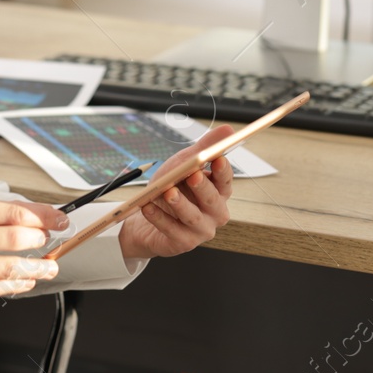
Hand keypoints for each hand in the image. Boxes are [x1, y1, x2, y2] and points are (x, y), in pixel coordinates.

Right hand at [0, 197, 68, 305]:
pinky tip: (26, 281)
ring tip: (50, 267)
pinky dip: (17, 285)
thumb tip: (32, 218)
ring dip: (38, 268)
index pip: (16, 212)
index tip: (60, 221)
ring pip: (11, 268)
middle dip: (42, 242)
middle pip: (18, 238)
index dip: (45, 217)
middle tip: (50, 243)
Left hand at [117, 124, 234, 260]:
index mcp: (218, 192)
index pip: (226, 181)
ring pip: (192, 218)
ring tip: (167, 192)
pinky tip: (148, 206)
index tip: (217, 158)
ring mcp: (200, 230)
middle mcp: (214, 213)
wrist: (145, 217)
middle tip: (193, 175)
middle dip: (202, 188)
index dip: (223, 171)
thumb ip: (204, 148)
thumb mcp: (184, 164)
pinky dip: (158, 217)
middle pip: (212, 201)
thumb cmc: (170, 188)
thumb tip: (227, 129)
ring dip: (180, 204)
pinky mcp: (183, 243)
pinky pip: (171, 230)